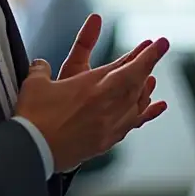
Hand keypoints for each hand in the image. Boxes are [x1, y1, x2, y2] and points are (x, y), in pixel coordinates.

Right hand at [16, 15, 168, 172]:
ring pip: (137, 104)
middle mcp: (107, 105)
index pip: (127, 66)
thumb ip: (41, 68)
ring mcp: (109, 125)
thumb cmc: (34, 118)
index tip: (161, 43)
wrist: (33, 152)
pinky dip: (145, 113)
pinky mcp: (105, 142)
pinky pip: (132, 124)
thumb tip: (41, 63)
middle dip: (148, 64)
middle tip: (157, 50)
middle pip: (137, 83)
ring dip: (145, 89)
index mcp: (93, 86)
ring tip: (150, 79)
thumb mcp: (35, 84)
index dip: (147, 54)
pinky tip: (154, 108)